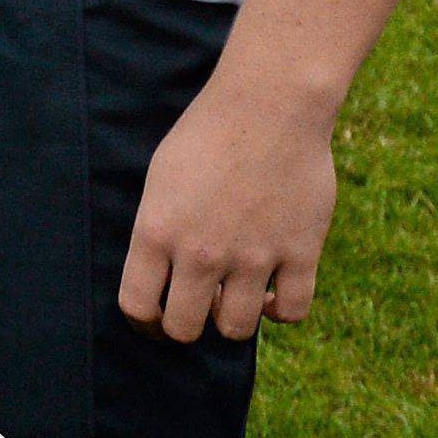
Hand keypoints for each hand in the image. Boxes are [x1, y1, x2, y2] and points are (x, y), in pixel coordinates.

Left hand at [119, 67, 338, 339]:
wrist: (267, 108)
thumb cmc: (206, 136)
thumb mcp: (161, 179)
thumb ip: (160, 231)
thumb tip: (161, 276)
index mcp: (158, 231)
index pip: (138, 306)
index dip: (144, 321)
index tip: (153, 319)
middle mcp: (202, 252)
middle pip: (185, 328)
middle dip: (186, 326)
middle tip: (195, 311)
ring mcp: (253, 257)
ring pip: (236, 329)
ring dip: (232, 319)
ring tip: (233, 298)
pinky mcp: (299, 255)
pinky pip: (291, 313)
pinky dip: (281, 311)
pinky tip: (273, 291)